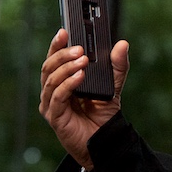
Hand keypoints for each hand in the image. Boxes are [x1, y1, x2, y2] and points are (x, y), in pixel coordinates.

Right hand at [38, 29, 129, 169]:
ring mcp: (51, 104)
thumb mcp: (113, 84)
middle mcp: (53, 90)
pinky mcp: (55, 117)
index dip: (56, 44)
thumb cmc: (103, 112)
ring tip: (82, 60)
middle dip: (62, 54)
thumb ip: (117, 65)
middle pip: (48, 67)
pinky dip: (67, 84)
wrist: (105, 139)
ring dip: (66, 68)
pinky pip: (57, 97)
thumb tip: (122, 44)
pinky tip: (79, 77)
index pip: (54, 58)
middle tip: (78, 48)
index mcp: (63, 80)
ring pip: (50, 80)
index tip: (64, 31)